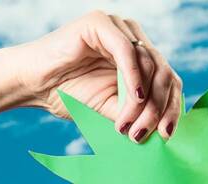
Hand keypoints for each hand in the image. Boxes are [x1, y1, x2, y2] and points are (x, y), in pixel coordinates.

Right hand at [22, 10, 182, 141]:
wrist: (35, 85)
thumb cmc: (70, 96)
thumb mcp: (111, 111)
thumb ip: (137, 115)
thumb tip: (163, 132)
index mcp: (139, 59)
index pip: (169, 80)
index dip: (172, 108)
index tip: (166, 136)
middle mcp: (133, 40)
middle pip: (164, 72)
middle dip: (158, 108)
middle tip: (142, 135)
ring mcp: (119, 28)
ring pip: (149, 64)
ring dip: (142, 101)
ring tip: (127, 126)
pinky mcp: (102, 23)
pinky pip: (127, 50)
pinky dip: (133, 77)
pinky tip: (133, 97)